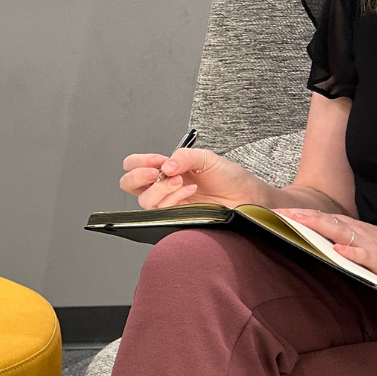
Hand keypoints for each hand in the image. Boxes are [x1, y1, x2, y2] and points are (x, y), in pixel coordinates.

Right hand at [120, 147, 261, 209]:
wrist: (248, 196)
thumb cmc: (229, 177)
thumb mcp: (206, 157)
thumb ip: (184, 156)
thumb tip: (165, 165)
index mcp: (166, 169)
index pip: (134, 165)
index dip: (140, 162)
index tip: (158, 160)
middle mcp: (163, 186)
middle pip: (129, 185)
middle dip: (138, 177)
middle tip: (156, 173)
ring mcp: (169, 204)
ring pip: (145, 201)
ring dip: (162, 188)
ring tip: (182, 181)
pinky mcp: (177, 218)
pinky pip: (162, 213)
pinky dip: (174, 199)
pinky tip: (191, 191)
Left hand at [275, 209, 376, 293]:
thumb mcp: (365, 246)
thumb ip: (343, 243)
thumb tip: (319, 243)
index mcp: (353, 230)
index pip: (322, 218)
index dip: (299, 215)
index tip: (275, 212)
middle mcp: (359, 233)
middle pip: (326, 220)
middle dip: (301, 216)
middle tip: (276, 213)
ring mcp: (370, 245)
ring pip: (341, 233)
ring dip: (319, 227)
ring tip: (298, 223)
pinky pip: (365, 255)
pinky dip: (351, 252)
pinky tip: (338, 250)